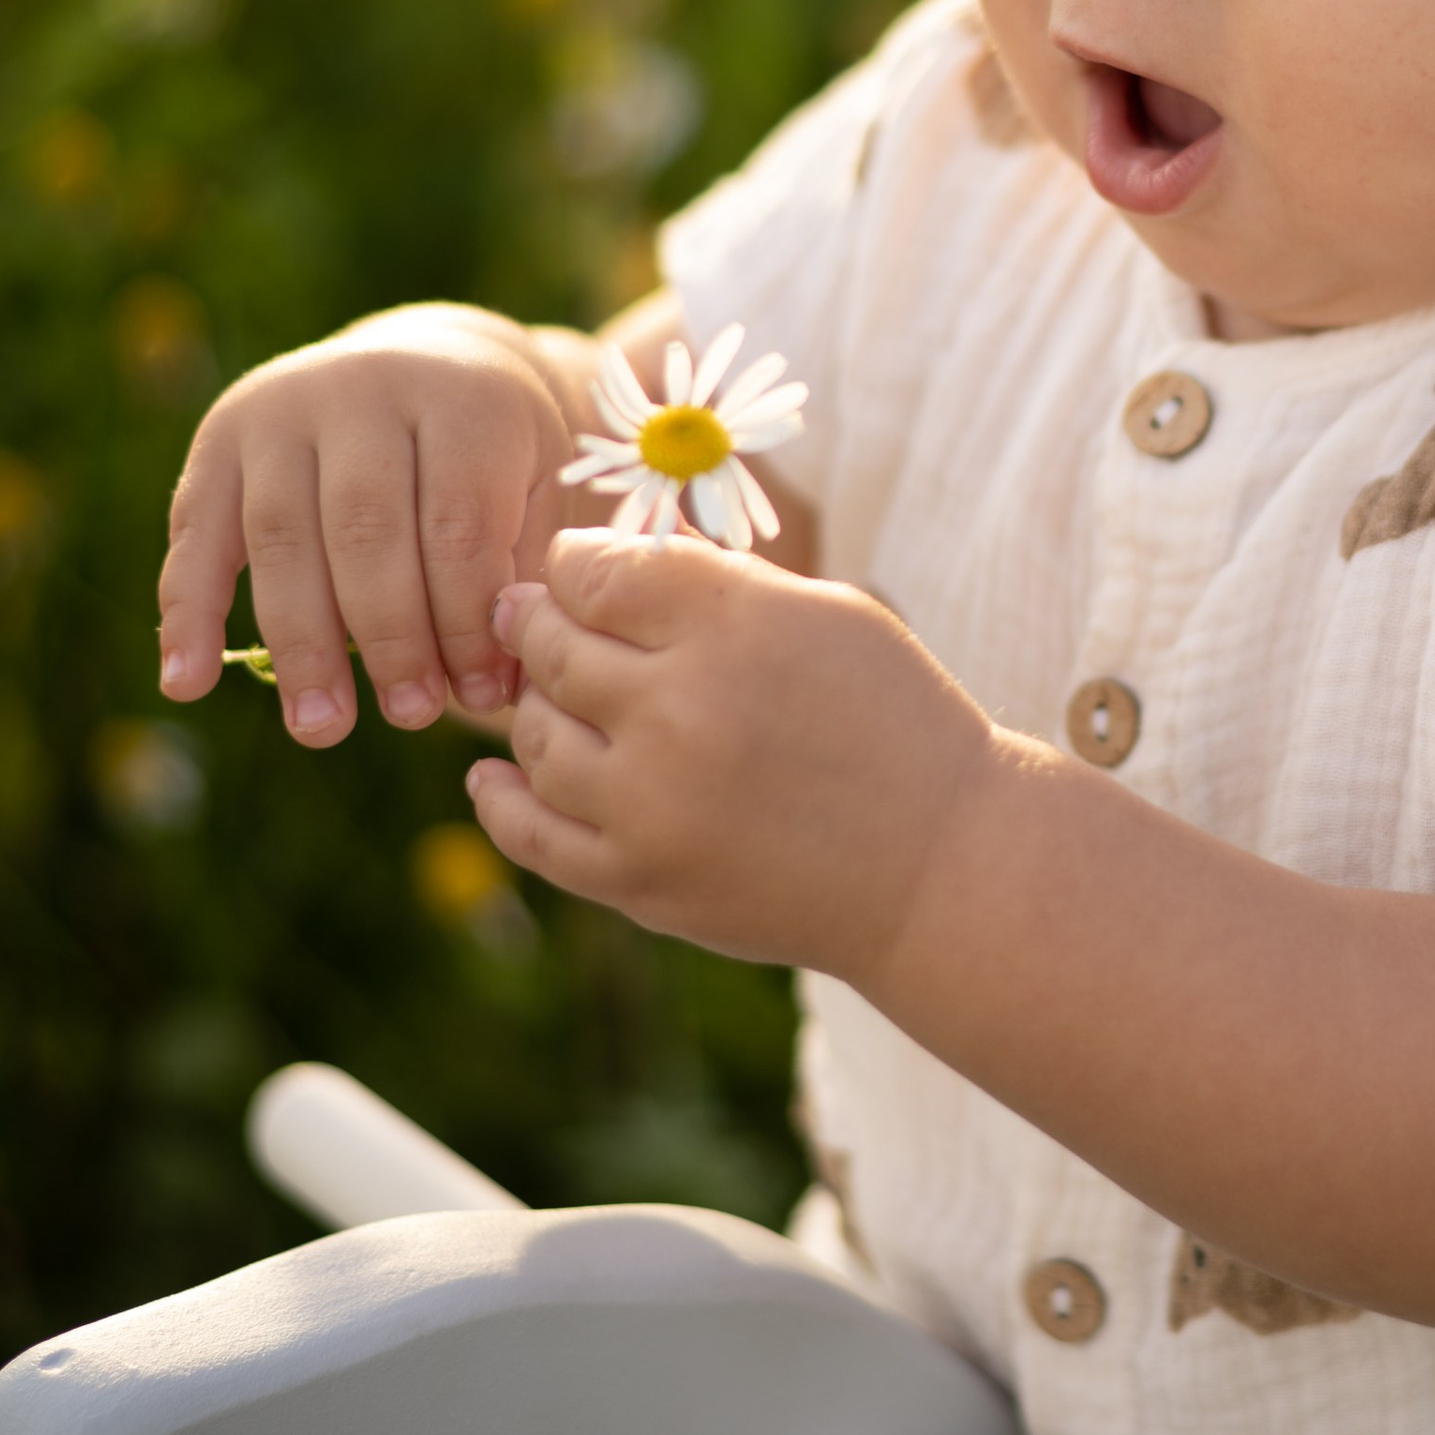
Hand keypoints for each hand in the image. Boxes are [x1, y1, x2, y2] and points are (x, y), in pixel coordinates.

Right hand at [158, 306, 582, 743]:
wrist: (430, 359)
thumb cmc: (495, 450)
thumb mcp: (536, 485)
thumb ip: (519, 571)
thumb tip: (494, 684)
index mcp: (462, 399)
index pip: (458, 526)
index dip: (467, 621)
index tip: (481, 697)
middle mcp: (364, 389)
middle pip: (366, 530)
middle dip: (388, 637)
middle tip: (411, 715)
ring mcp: (283, 408)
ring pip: (282, 535)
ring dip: (301, 643)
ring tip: (321, 726)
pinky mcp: (220, 436)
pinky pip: (196, 531)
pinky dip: (188, 612)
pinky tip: (189, 684)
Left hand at [464, 530, 992, 974]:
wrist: (941, 866)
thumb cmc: (892, 722)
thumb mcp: (829, 615)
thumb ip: (716, 580)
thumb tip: (610, 554)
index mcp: (733, 624)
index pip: (593, 570)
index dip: (573, 564)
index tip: (576, 572)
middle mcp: (680, 707)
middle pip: (551, 645)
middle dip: (537, 626)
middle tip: (534, 623)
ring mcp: (652, 802)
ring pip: (533, 734)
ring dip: (534, 710)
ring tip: (552, 701)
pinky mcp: (641, 880)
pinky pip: (530, 832)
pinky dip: (500, 797)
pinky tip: (493, 776)